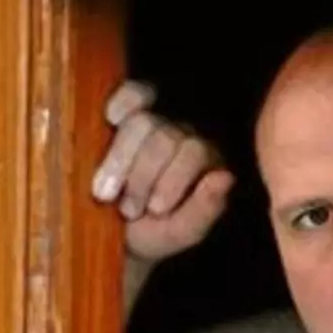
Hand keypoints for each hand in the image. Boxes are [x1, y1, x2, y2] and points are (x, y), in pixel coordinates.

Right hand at [94, 80, 233, 264]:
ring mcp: (158, 123)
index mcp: (208, 162)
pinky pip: (133, 93)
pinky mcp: (129, 115)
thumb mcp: (181, 232)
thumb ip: (206, 208)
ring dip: (120, 161)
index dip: (171, 179)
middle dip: (141, 177)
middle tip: (129, 211)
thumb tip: (225, 176)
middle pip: (164, 136)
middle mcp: (187, 137)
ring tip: (107, 194)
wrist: (115, 238)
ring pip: (141, 122)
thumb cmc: (154, 235)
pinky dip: (123, 102)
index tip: (156, 210)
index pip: (194, 151)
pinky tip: (112, 119)